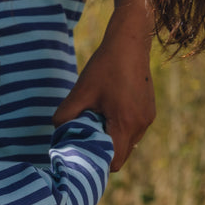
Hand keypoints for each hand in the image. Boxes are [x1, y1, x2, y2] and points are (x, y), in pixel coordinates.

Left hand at [53, 0, 154, 170]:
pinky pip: (133, 132)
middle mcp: (140, 125)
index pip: (113, 162)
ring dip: (112, 142)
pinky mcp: (148, 112)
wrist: (130, 41)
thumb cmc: (105, 66)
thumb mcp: (80, 92)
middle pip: (120, 157)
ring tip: (97, 126)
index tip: (83, 156)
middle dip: (103, 153)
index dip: (97, 163)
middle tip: (86, 141)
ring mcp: (147, 119)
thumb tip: (56, 135)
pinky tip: (108, 116)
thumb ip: (65, 117)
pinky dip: (120, 131)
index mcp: (125, 123)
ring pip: (128, 145)